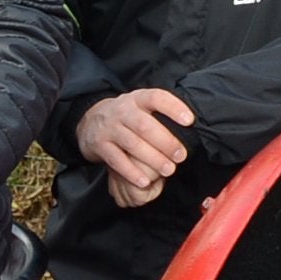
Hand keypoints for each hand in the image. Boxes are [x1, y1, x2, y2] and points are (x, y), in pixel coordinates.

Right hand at [79, 88, 193, 208]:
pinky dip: (131, 171)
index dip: (173, 108)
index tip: (189, 121)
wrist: (90, 121)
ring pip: (132, 143)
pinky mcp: (99, 145)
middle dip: (166, 142)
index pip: (156, 98)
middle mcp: (122, 111)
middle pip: (145, 125)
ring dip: (153, 158)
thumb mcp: (142, 107)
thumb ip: (161, 114)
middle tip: (181, 156)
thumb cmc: (127, 117)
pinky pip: (116, 160)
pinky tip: (145, 181)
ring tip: (168, 170)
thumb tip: (190, 131)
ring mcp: (109, 128)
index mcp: (137, 99)